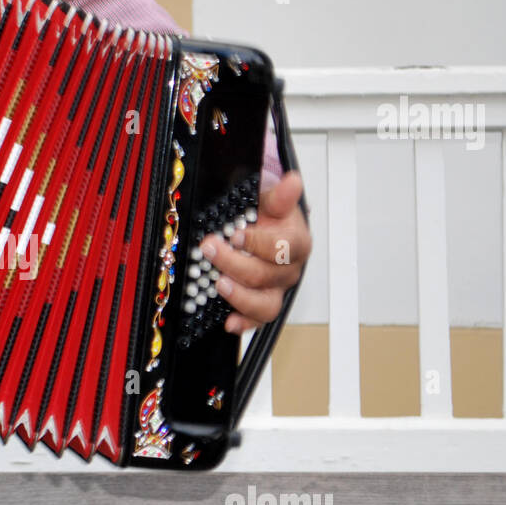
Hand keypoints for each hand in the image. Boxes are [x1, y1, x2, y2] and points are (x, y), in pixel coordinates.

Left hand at [199, 170, 310, 332]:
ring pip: (266, 304)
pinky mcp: (262, 304)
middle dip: (235, 263)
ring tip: (219, 284)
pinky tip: (229, 323)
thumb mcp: (272, 202)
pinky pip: (256, 321)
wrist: (265, 230)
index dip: (259, 243)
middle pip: (267, 275)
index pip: (283, 248)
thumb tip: (293, 180)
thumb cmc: (269, 218)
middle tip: (209, 248)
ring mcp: (276, 290)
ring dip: (241, 297)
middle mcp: (289, 270)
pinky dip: (243, 324)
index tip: (236, 234)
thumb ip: (280, 196)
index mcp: (296, 243)